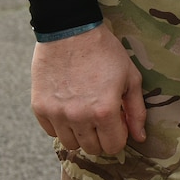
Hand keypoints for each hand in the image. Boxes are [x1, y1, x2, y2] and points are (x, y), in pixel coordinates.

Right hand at [31, 24, 144, 155]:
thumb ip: (136, 111)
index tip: (118, 123)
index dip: (118, 137)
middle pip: (91, 148)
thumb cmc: (105, 52)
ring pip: (70, 144)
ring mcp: (56, 114)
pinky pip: (51, 132)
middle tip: (102, 118)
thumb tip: (140, 138)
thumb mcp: (130, 78)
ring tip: (85, 113)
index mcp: (104, 111)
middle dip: (101, 137)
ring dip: (80, 134)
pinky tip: (69, 108)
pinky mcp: (39, 107)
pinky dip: (61, 125)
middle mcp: (79, 117)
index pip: (113, 146)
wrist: (70, 31)